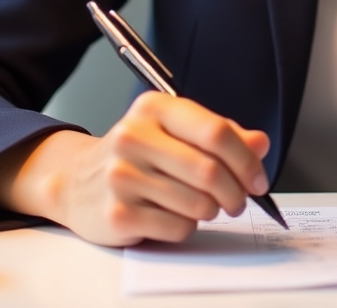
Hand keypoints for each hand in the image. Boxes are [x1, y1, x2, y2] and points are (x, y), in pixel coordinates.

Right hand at [0, 92, 270, 245]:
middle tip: (239, 200)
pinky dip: (186, 227)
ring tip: (201, 205)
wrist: (76, 181)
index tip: (258, 178)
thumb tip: (260, 144)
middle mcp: (134, 136)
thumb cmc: (136, 153)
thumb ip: (220, 134)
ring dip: (211, 210)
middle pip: (210, 171)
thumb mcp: (174, 130)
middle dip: (235, 192)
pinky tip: (173, 215)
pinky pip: (177, 228)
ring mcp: (122, 176)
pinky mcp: (118, 213)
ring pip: (198, 203)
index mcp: (154, 108)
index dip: (246, 159)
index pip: (215, 132)